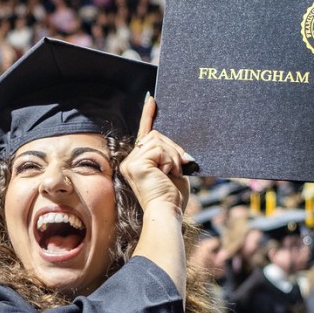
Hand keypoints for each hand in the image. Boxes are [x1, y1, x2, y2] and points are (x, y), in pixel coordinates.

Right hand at [119, 95, 191, 214]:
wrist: (166, 212)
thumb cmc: (172, 197)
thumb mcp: (174, 169)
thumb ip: (170, 154)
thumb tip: (176, 144)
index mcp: (138, 162)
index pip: (144, 134)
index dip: (148, 115)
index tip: (152, 99)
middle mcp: (130, 160)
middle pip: (155, 134)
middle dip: (173, 147)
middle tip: (183, 164)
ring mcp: (131, 161)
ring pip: (158, 139)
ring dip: (173, 155)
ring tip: (173, 172)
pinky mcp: (136, 163)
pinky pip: (159, 148)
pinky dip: (170, 159)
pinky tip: (168, 173)